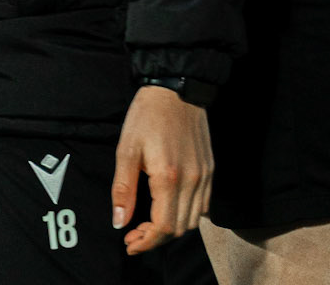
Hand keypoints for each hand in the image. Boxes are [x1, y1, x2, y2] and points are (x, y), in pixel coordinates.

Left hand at [111, 86, 212, 255]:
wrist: (176, 86)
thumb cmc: (148, 115)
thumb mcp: (127, 149)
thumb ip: (123, 190)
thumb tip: (120, 222)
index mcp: (169, 176)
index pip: (163, 227)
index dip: (146, 242)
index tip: (129, 242)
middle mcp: (192, 179)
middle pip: (179, 228)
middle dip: (156, 238)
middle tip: (134, 233)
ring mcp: (204, 174)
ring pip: (193, 220)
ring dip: (172, 228)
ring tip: (150, 222)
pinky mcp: (210, 167)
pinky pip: (203, 204)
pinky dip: (187, 214)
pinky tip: (169, 206)